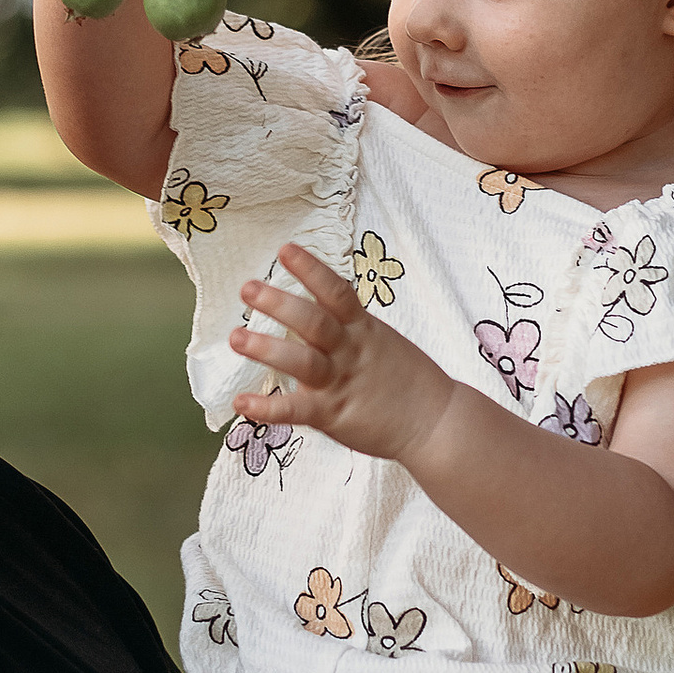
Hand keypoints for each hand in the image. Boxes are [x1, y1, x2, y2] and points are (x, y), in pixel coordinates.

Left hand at [228, 241, 454, 458]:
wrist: (438, 423)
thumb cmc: (407, 383)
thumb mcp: (383, 343)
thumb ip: (351, 329)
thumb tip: (317, 313)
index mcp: (363, 330)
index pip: (336, 292)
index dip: (311, 269)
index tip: (285, 249)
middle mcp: (351, 351)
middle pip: (314, 321)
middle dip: (280, 302)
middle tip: (248, 288)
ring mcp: (342, 383)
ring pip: (302, 361)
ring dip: (267, 348)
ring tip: (236, 338)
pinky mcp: (335, 415)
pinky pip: (298, 410)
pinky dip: (268, 408)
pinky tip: (241, 403)